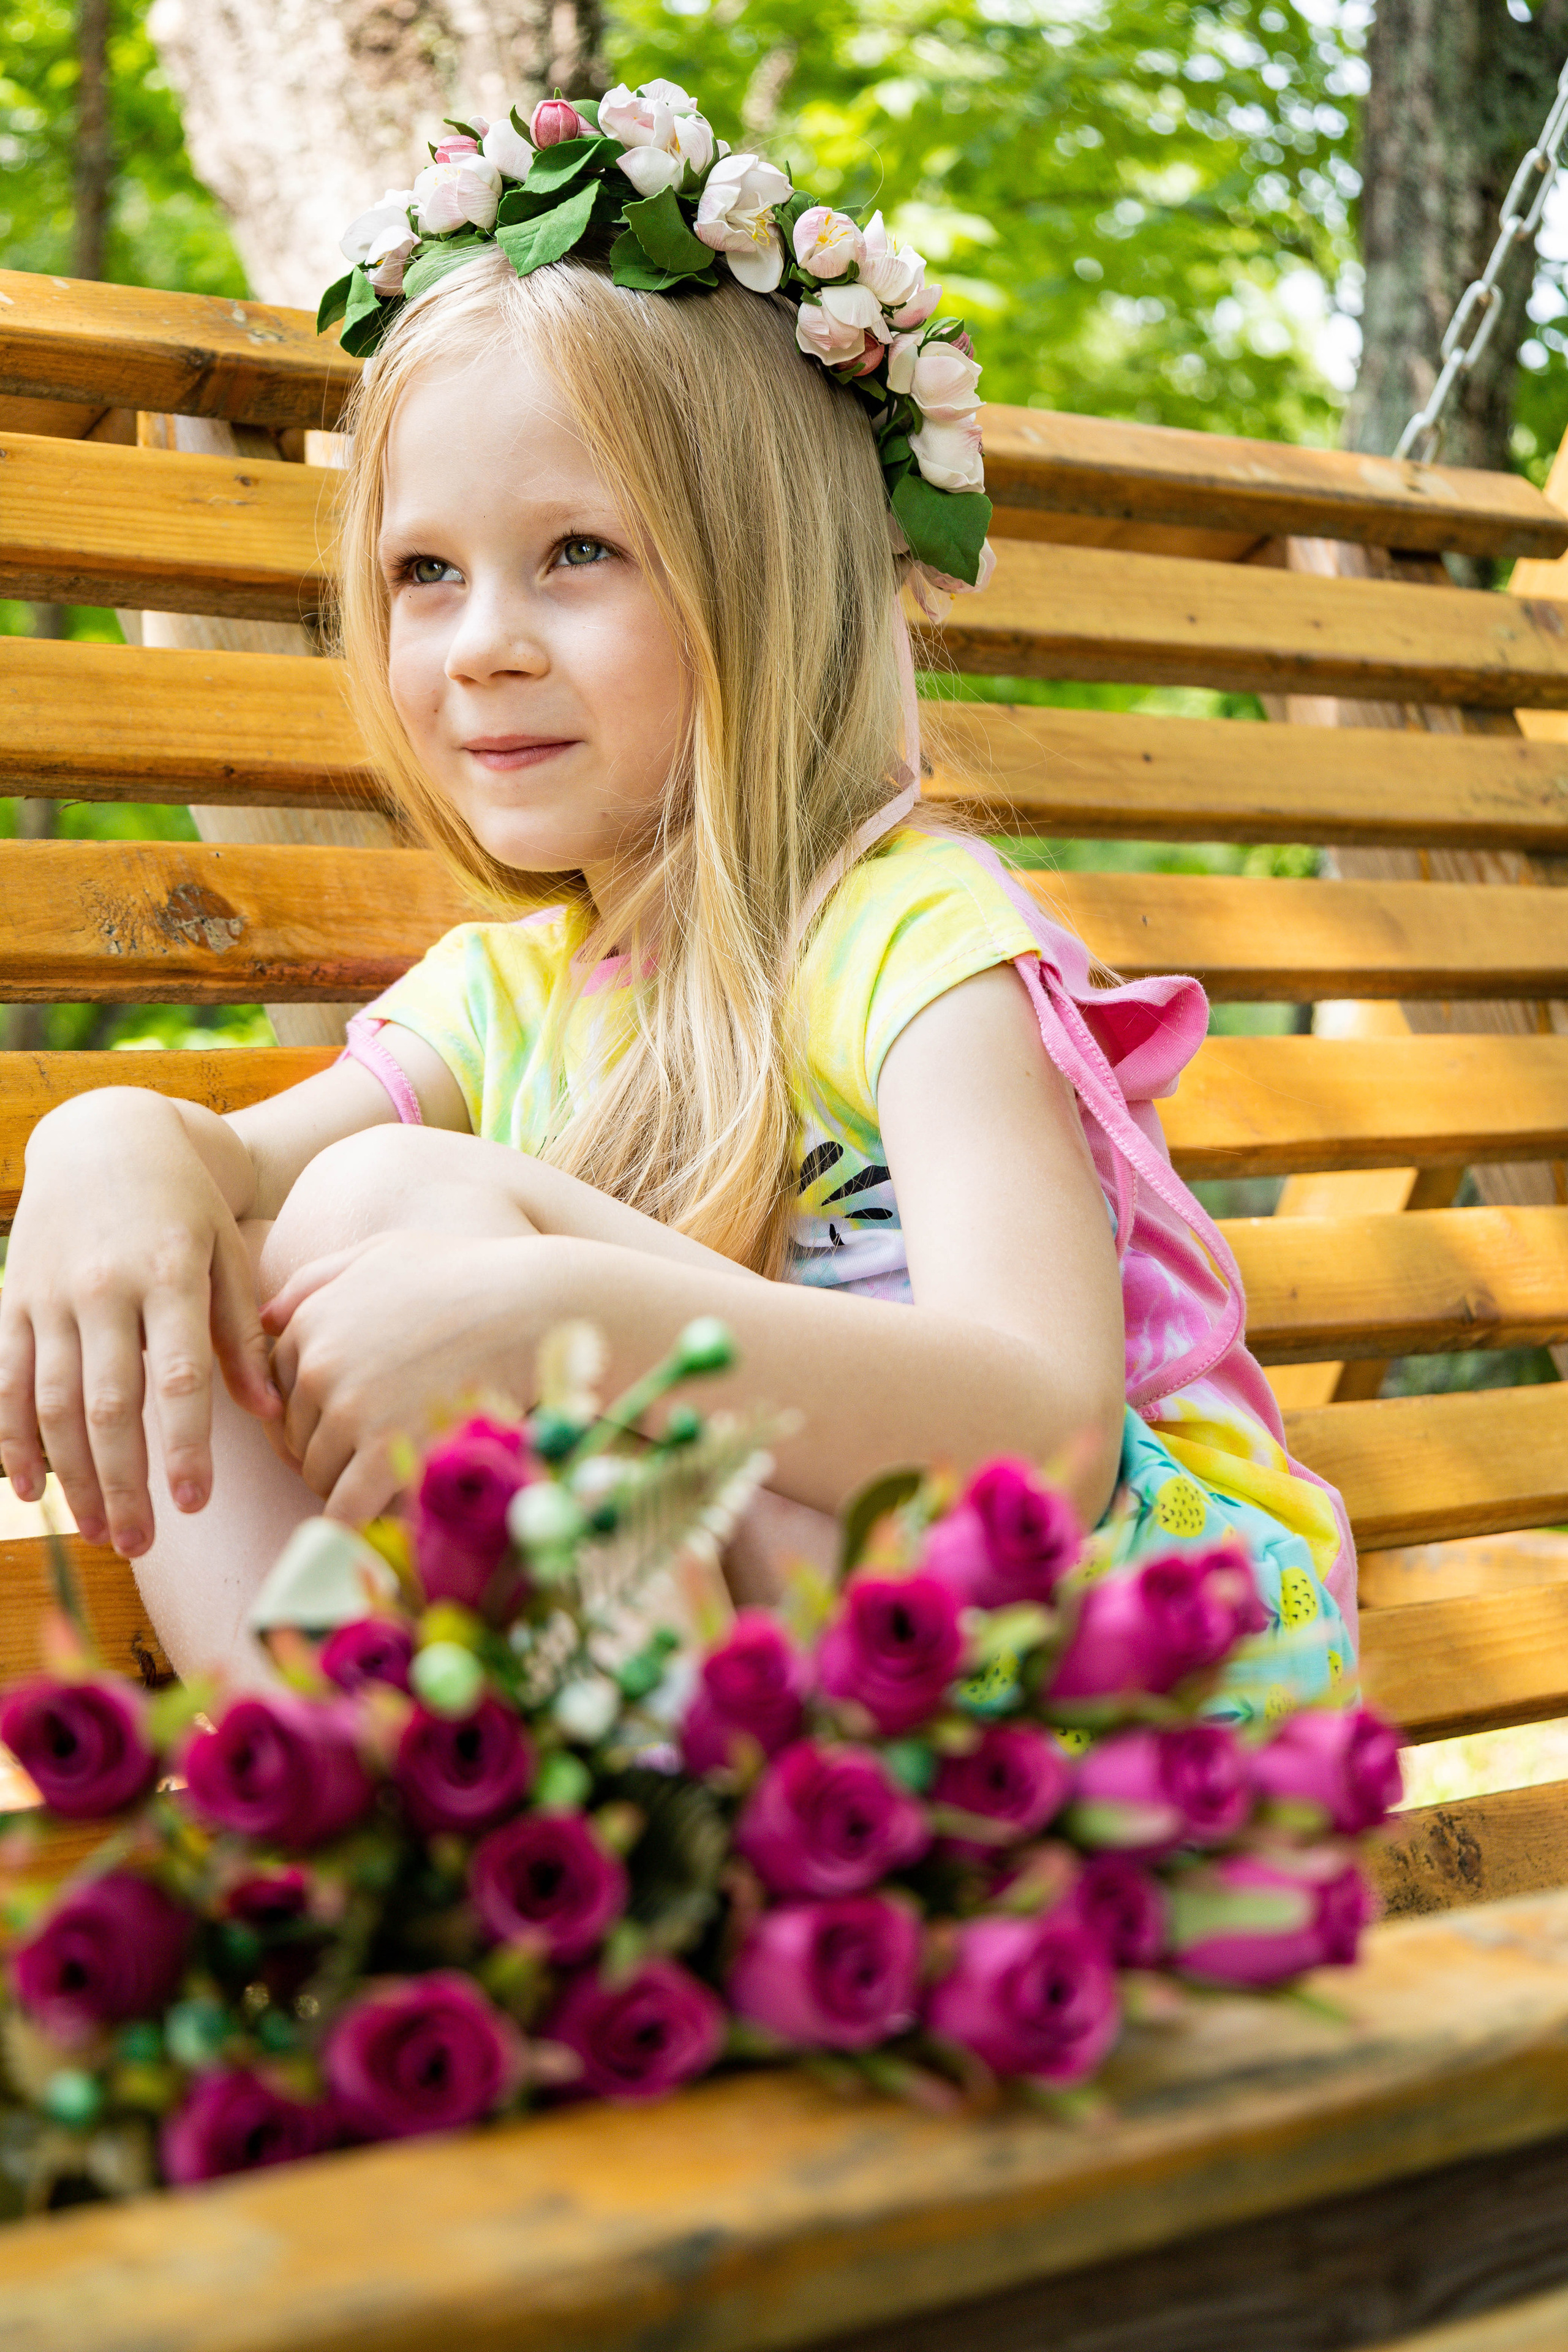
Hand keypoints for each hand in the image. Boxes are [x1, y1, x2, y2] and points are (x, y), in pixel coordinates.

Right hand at [0, 1092, 280, 1554]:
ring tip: (99, 1532)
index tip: (196, 1503)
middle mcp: (103, 1288)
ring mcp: (50, 1295)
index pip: (179, 1375)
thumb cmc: (184, 1204)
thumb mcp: (228, 1251)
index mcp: (168, 1274)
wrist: (106, 1137)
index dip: (186, 1445)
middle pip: (109, 1403)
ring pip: (52, 1402)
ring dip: (74, 1475)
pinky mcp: (13, 1299)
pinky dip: (11, 1437)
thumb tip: (267, 1412)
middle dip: (125, 1481)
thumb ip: (243, 1332)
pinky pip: (4, 1380)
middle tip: (142, 1546)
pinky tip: (31, 1488)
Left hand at [261, 1232, 540, 1522]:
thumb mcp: (382, 1254)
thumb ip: (317, 1280)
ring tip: (396, 1476)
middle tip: (381, 1450)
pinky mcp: (383, 1454)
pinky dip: (360, 1520)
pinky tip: (387, 1516)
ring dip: (351, 1484)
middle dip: (331, 1449)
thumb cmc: (465, 1275)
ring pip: (319, 1476)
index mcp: (310, 1323)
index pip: (281, 1393)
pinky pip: (345, 1510)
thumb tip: (267, 1318)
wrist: (532, 1307)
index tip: (357, 1418)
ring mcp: (349, 1413)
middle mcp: (318, 1368)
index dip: (317, 1411)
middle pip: (298, 1439)